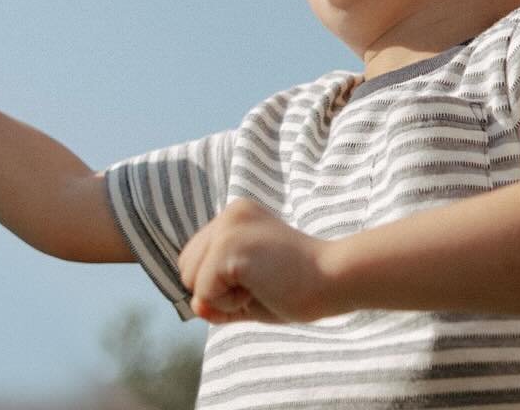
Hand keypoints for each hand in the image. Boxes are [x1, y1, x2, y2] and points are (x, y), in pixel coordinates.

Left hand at [178, 200, 337, 324]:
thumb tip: (194, 305)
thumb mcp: (247, 290)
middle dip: (214, 291)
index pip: (196, 260)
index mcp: (236, 216)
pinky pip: (204, 294)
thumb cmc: (297, 288)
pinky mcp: (229, 245)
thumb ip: (217, 296)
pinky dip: (229, 306)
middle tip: (258, 285)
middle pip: (186, 269)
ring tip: (260, 284)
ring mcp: (228, 227)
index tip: (256, 283)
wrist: (333, 279)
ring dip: (222, 298)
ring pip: (191, 281)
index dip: (217, 287)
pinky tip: (260, 288)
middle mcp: (229, 214)